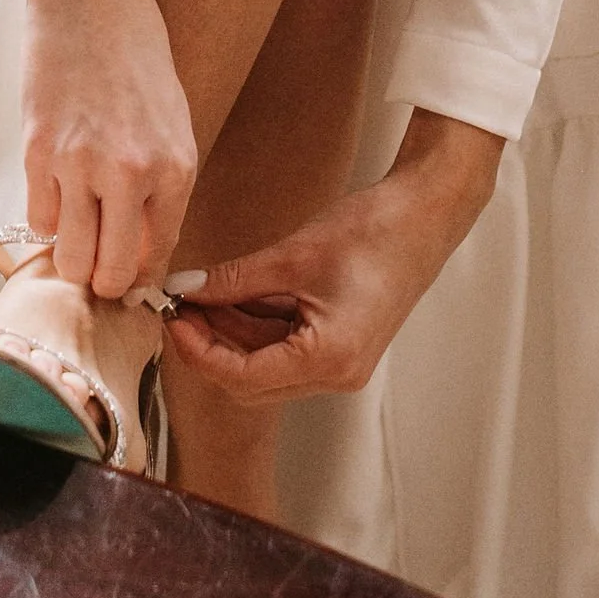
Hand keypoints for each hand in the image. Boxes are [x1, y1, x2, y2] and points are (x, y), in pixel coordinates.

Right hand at [15, 0, 197, 299]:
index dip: (139, 280)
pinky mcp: (37, 152)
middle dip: (103, 281)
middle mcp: (129, 175)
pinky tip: (57, 191)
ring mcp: (79, 165)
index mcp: (175, 169)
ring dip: (71, 255)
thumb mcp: (172, 124)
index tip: (128, 280)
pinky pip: (37, 218)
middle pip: (109, 274)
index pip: (156, 260)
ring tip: (76, 232)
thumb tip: (141, 251)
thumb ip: (162, 190)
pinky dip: (46, 216)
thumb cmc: (137, 55)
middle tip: (98, 266)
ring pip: (69, 257)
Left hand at [164, 111, 504, 402]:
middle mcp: (335, 375)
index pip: (241, 378)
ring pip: (264, 366)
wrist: (426, 215)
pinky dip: (254, 324)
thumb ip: (234, 279)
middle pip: (250, 382)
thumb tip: (183, 289)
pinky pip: (284, 348)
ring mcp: (339, 364)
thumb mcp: (292, 255)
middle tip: (180, 304)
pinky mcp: (339, 345)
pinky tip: (233, 292)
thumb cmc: (372, 232)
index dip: (197, 349)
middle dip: (209, 344)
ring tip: (201, 292)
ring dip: (229, 333)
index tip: (172, 315)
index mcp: (328, 361)